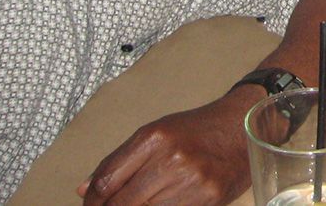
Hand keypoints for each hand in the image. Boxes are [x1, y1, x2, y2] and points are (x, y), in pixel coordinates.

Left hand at [77, 90, 253, 205]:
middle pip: (121, 203)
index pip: (105, 181)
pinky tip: (163, 203)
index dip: (91, 202)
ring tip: (144, 201)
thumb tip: (84, 189)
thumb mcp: (156, 133)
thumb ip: (119, 161)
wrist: (242, 128)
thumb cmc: (196, 130)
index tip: (90, 205)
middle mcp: (171, 158)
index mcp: (153, 137)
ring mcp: (191, 180)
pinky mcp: (209, 198)